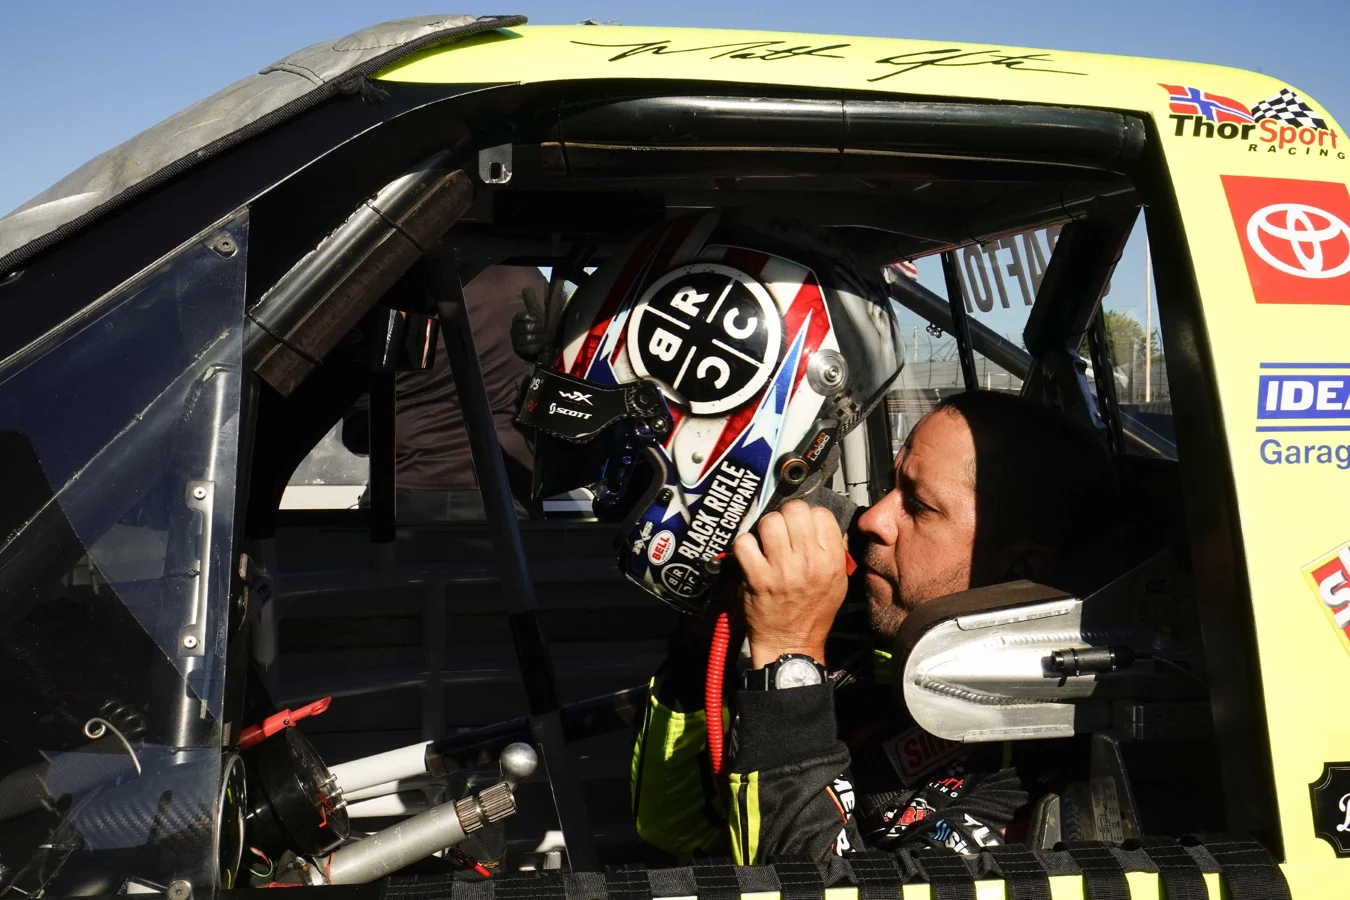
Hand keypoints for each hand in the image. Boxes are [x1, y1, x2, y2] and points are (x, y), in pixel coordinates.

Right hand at [510, 284, 549, 361]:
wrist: (546, 346)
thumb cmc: (542, 328)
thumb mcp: (538, 313)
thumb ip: (532, 302)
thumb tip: (526, 287)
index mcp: (517, 320)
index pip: (523, 316)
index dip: (534, 318)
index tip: (539, 320)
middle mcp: (513, 331)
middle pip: (526, 327)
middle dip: (539, 329)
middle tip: (545, 331)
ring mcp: (515, 342)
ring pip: (528, 338)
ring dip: (540, 338)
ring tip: (545, 339)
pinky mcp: (519, 353)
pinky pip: (528, 348)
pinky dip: (538, 347)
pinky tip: (542, 346)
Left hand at [733, 500, 848, 667]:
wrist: (792, 644)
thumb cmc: (813, 614)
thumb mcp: (838, 582)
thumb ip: (836, 550)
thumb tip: (823, 523)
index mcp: (831, 561)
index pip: (821, 514)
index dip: (808, 516)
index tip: (801, 526)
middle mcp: (809, 562)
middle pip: (795, 510)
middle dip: (785, 517)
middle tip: (782, 531)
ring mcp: (782, 570)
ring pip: (770, 522)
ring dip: (764, 529)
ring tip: (766, 542)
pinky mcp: (758, 578)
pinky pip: (745, 543)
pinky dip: (744, 545)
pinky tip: (750, 555)